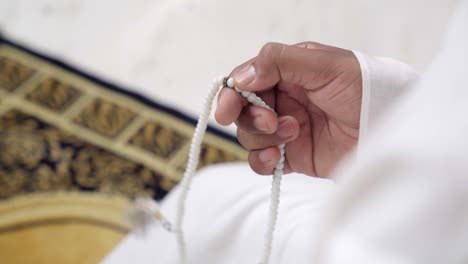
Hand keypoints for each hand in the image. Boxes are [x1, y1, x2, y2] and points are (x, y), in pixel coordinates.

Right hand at [215, 42, 361, 176]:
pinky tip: (276, 158)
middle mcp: (284, 99)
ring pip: (249, 135)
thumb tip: (240, 77)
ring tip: (293, 134)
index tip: (226, 110)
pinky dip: (262, 161)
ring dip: (263, 137)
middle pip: (242, 110)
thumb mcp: (324, 64)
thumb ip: (279, 62)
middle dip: (251, 117)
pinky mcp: (293, 156)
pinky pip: (262, 161)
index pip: (246, 80)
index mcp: (288, 72)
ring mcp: (286, 128)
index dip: (231, 94)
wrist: (390, 130)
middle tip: (272, 122)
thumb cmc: (365, 90)